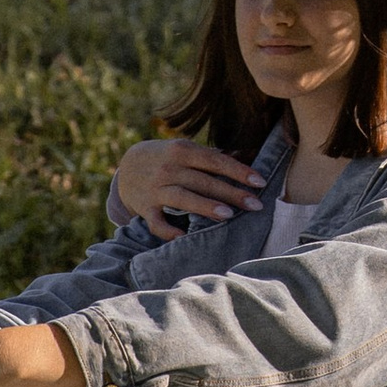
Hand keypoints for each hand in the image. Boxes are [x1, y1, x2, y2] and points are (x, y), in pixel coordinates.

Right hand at [113, 136, 264, 232]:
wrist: (127, 166)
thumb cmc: (166, 158)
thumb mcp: (184, 149)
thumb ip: (209, 157)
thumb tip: (243, 158)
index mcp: (182, 150)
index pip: (215, 161)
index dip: (238, 171)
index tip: (260, 182)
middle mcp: (169, 168)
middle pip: (204, 181)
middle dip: (231, 193)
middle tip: (256, 205)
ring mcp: (156, 189)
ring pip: (183, 198)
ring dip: (206, 206)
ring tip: (228, 215)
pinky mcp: (145, 207)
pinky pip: (157, 222)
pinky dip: (168, 230)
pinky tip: (183, 237)